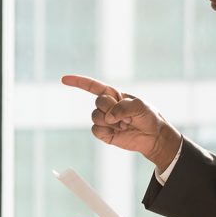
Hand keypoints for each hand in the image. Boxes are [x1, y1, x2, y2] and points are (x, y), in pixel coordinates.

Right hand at [61, 74, 182, 171]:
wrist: (152, 137)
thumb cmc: (148, 117)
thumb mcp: (139, 106)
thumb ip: (123, 108)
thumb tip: (108, 117)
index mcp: (114, 95)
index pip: (93, 86)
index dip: (78, 82)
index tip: (64, 79)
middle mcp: (107, 106)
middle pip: (98, 103)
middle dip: (112, 108)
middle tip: (127, 116)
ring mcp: (104, 120)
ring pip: (95, 117)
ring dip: (111, 122)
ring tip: (124, 125)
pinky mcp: (104, 133)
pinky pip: (96, 130)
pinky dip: (107, 131)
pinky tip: (119, 132)